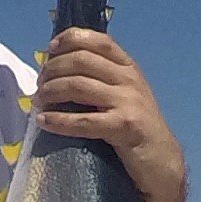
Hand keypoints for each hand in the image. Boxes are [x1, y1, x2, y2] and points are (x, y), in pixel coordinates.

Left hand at [33, 30, 188, 201]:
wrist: (163, 161)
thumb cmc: (136, 129)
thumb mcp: (125, 95)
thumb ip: (102, 79)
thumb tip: (59, 70)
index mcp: (129, 67)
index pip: (98, 41)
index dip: (70, 39)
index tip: (51, 49)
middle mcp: (129, 79)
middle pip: (81, 60)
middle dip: (53, 68)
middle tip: (39, 83)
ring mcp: (128, 102)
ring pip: (78, 85)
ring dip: (51, 91)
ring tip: (37, 101)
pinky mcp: (124, 126)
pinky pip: (83, 121)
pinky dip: (59, 120)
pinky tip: (44, 122)